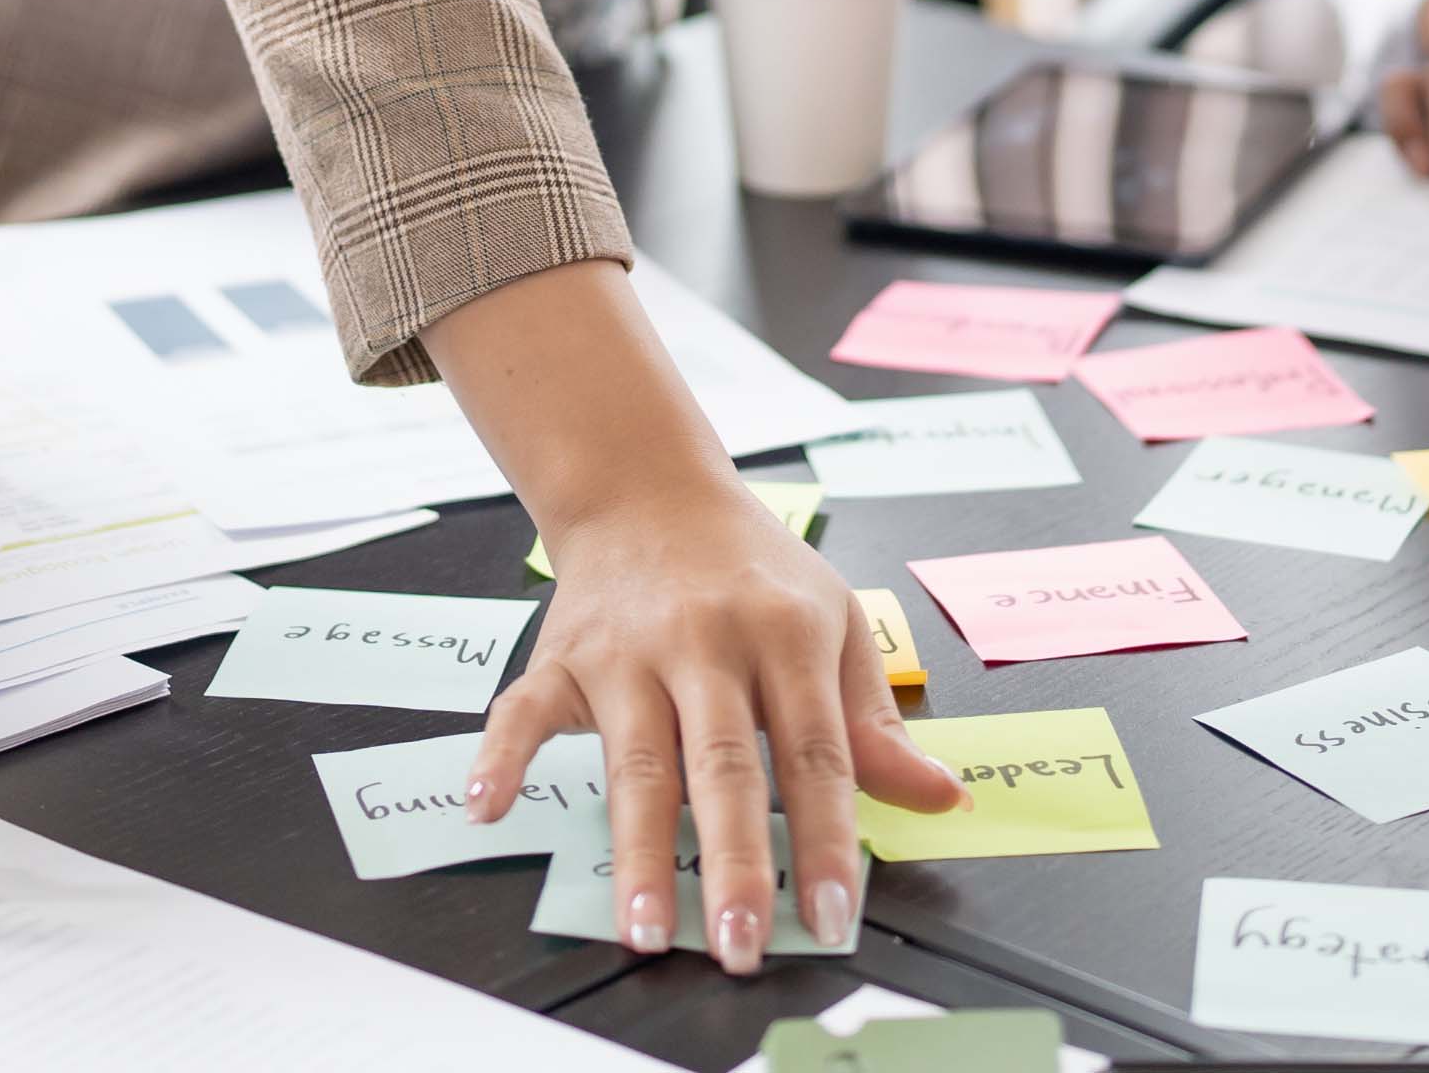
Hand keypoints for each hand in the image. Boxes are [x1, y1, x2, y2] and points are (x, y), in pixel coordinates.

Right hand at [430, 263, 954, 975]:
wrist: (648, 486)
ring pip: (637, 761)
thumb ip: (875, 721)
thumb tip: (940, 796)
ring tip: (646, 928)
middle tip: (740, 943)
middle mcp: (707, 642)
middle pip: (724, 766)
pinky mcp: (564, 655)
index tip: (831, 915)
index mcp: (785, 636)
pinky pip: (525, 710)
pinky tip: (489, 806)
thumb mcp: (834, 621)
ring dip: (640, 850)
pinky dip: (503, 755)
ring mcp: (629, 651)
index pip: (815, 755)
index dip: (827, 839)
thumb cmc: (751, 567)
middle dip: (734, 862)